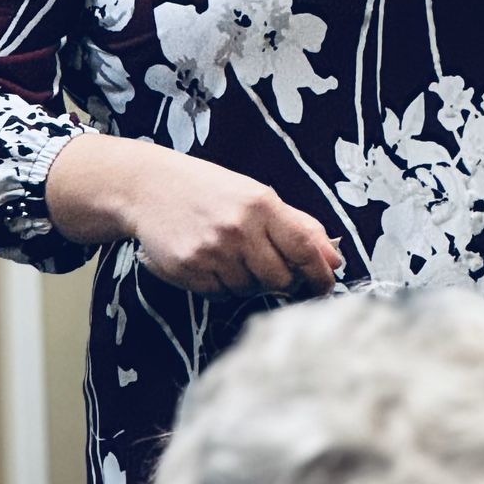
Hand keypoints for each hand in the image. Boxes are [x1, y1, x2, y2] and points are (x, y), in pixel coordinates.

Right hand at [49, 138, 341, 295]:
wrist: (149, 187)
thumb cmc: (209, 191)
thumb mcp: (257, 196)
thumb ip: (299, 225)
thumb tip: (334, 258)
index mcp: (261, 204)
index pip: (305, 249)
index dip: (320, 274)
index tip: (325, 286)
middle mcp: (238, 228)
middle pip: (280, 279)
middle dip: (281, 280)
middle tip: (268, 265)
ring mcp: (211, 251)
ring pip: (249, 290)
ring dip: (247, 281)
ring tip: (231, 254)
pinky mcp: (188, 270)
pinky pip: (220, 295)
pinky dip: (221, 286)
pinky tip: (211, 261)